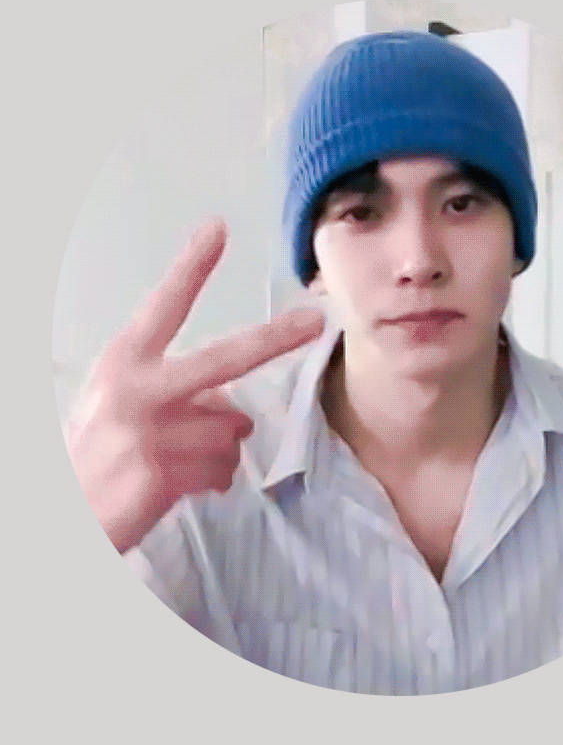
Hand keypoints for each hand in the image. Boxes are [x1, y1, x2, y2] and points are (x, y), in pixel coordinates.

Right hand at [67, 218, 324, 552]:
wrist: (65, 516)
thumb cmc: (96, 452)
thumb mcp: (121, 404)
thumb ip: (175, 390)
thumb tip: (233, 410)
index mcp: (124, 362)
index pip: (164, 306)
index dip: (192, 267)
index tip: (218, 228)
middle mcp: (138, 389)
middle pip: (226, 358)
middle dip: (277, 338)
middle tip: (315, 321)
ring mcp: (151, 432)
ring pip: (232, 431)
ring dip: (219, 450)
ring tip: (176, 463)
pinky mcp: (162, 473)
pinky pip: (224, 469)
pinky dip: (214, 479)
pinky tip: (178, 486)